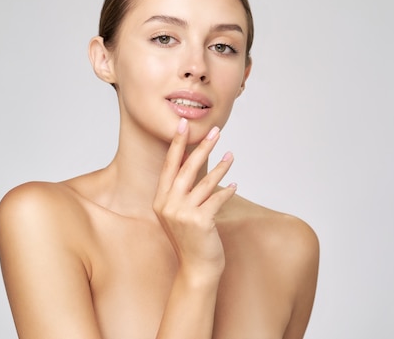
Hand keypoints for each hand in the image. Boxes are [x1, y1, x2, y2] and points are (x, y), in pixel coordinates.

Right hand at [153, 118, 236, 280]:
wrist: (196, 269)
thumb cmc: (190, 239)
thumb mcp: (178, 214)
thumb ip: (180, 192)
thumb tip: (192, 164)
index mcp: (160, 200)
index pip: (169, 166)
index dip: (177, 144)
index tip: (183, 125)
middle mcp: (168, 205)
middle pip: (187, 168)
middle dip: (202, 147)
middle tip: (215, 131)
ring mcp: (183, 214)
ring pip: (205, 182)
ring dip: (220, 167)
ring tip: (231, 155)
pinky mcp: (200, 221)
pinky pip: (217, 199)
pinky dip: (227, 191)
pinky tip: (234, 185)